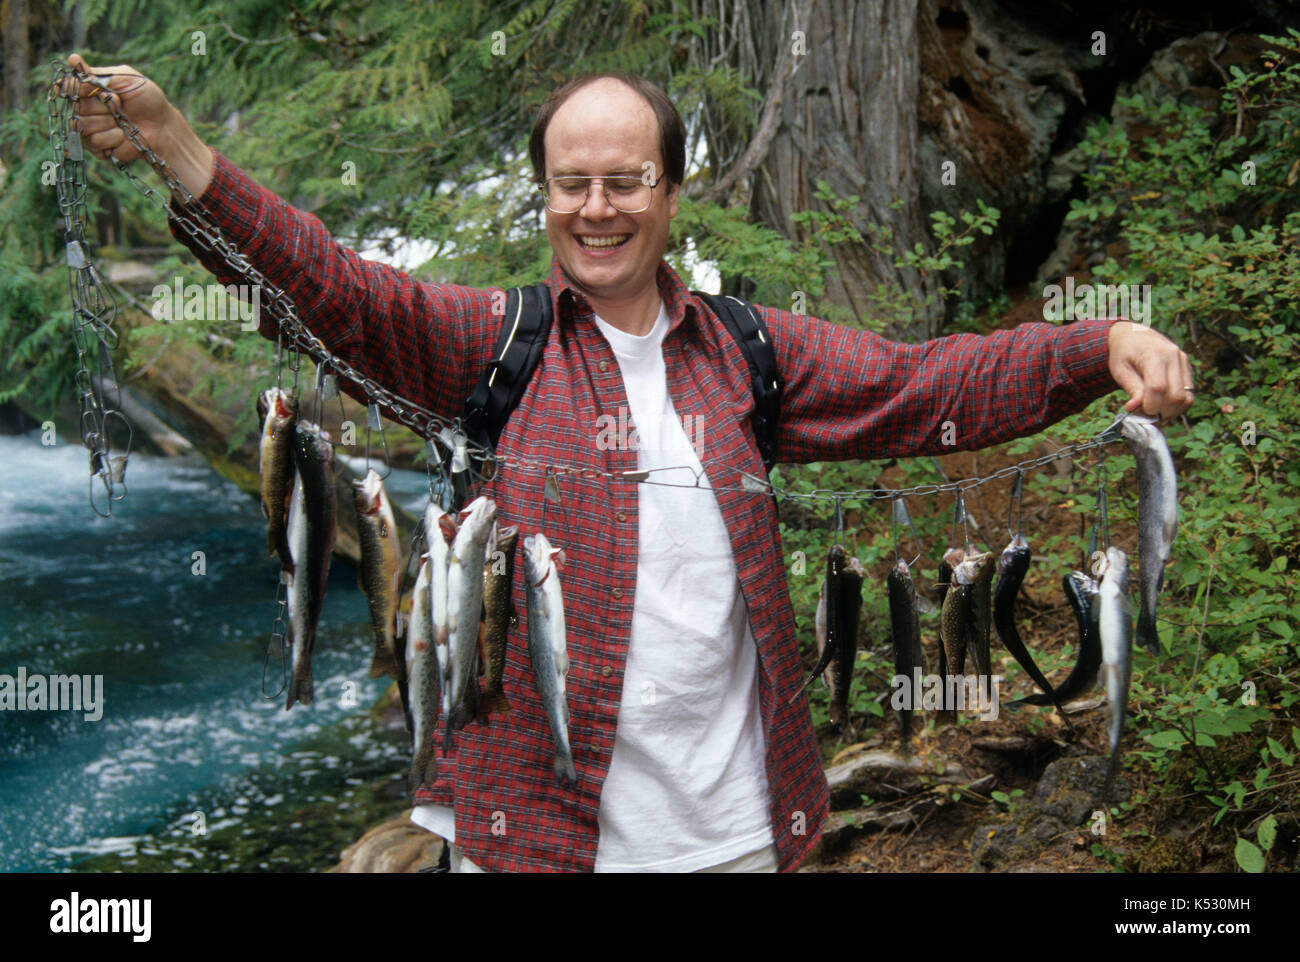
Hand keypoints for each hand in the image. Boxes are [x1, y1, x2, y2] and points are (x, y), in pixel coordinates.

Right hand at [65, 53, 213, 197]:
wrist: (163, 126)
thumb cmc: (147, 99)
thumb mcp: (125, 77)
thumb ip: (97, 73)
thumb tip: (72, 60)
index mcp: (89, 90)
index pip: (67, 87)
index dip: (69, 88)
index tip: (72, 89)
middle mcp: (85, 109)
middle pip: (75, 106)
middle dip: (99, 104)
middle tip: (118, 102)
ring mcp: (90, 130)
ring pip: (81, 125)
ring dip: (106, 121)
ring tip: (122, 120)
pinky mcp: (97, 148)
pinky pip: (94, 142)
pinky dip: (112, 137)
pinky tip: (123, 135)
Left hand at [1106, 320, 1193, 418]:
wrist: (1134, 334)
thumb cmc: (1124, 352)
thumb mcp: (1120, 369)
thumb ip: (1131, 388)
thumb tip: (1134, 408)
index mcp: (1153, 354)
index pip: (1158, 387)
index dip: (1149, 405)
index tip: (1138, 411)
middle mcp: (1174, 356)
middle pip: (1176, 395)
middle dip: (1161, 411)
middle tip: (1146, 414)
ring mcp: (1183, 361)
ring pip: (1187, 398)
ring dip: (1171, 411)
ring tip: (1154, 411)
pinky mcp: (1187, 368)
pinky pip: (1189, 394)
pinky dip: (1177, 405)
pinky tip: (1163, 405)